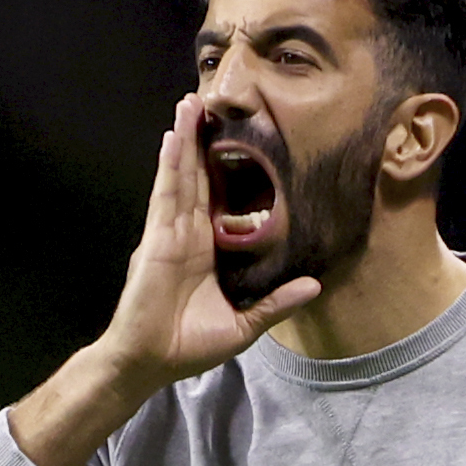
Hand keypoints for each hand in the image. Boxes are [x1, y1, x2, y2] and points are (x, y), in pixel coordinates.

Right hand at [8, 95, 320, 465]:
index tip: (238, 137)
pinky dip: (169, 165)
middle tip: (208, 102)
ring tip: (189, 104)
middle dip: (201, 140)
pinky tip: (173, 138)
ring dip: (184, 140)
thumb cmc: (189, 346)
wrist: (150, 362)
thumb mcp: (245, 324)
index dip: (223, 168)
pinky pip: (165, 195)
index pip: (218, 198)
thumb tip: (315, 285)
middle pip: (197, 177)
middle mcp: (188, 234)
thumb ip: (276, 303)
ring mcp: (170, 233)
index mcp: (208, 249)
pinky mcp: (157, 239)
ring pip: (180, 176)